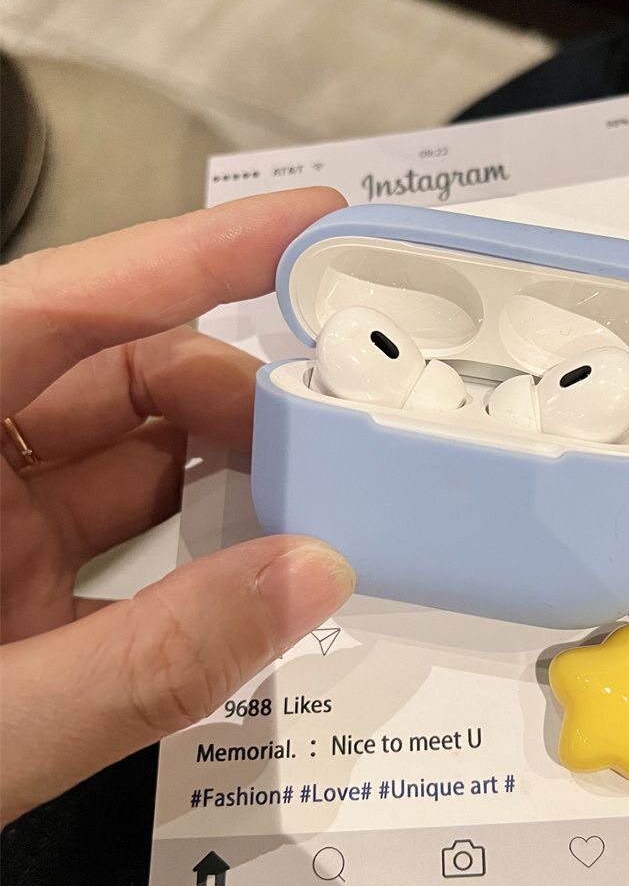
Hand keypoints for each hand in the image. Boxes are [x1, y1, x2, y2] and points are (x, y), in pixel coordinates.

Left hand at [0, 188, 354, 824]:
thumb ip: (151, 659)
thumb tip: (317, 576)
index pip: (65, 303)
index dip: (194, 251)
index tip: (307, 227)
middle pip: (122, 372)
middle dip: (240, 390)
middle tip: (340, 425)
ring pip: (137, 451)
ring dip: (233, 468)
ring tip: (321, 493)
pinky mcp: (19, 577)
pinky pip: (133, 527)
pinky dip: (205, 540)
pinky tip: (265, 561)